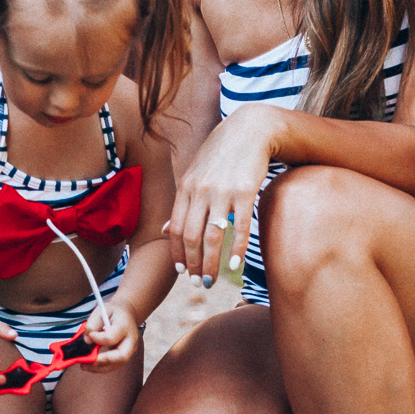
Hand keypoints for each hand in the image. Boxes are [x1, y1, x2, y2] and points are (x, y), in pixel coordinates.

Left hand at [82, 299, 141, 371]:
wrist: (127, 313)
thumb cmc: (112, 312)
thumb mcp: (101, 310)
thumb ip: (92, 324)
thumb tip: (87, 341)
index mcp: (125, 325)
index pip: (111, 337)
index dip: (98, 339)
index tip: (90, 336)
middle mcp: (131, 339)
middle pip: (121, 356)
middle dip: (103, 361)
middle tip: (86, 362)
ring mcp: (131, 349)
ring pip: (117, 364)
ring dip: (100, 367)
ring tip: (84, 366)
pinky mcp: (126, 355)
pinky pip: (115, 365)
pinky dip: (101, 367)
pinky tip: (90, 365)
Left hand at [165, 107, 276, 285]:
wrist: (251, 129)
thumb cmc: (221, 154)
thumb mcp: (194, 175)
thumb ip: (181, 203)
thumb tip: (163, 231)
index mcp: (185, 187)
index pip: (175, 229)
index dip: (176, 254)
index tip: (182, 273)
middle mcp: (200, 190)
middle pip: (191, 237)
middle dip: (193, 265)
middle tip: (199, 284)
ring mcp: (222, 191)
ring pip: (212, 236)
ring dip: (211, 263)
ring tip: (212, 280)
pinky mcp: (246, 191)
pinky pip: (239, 226)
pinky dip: (236, 249)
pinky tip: (235, 265)